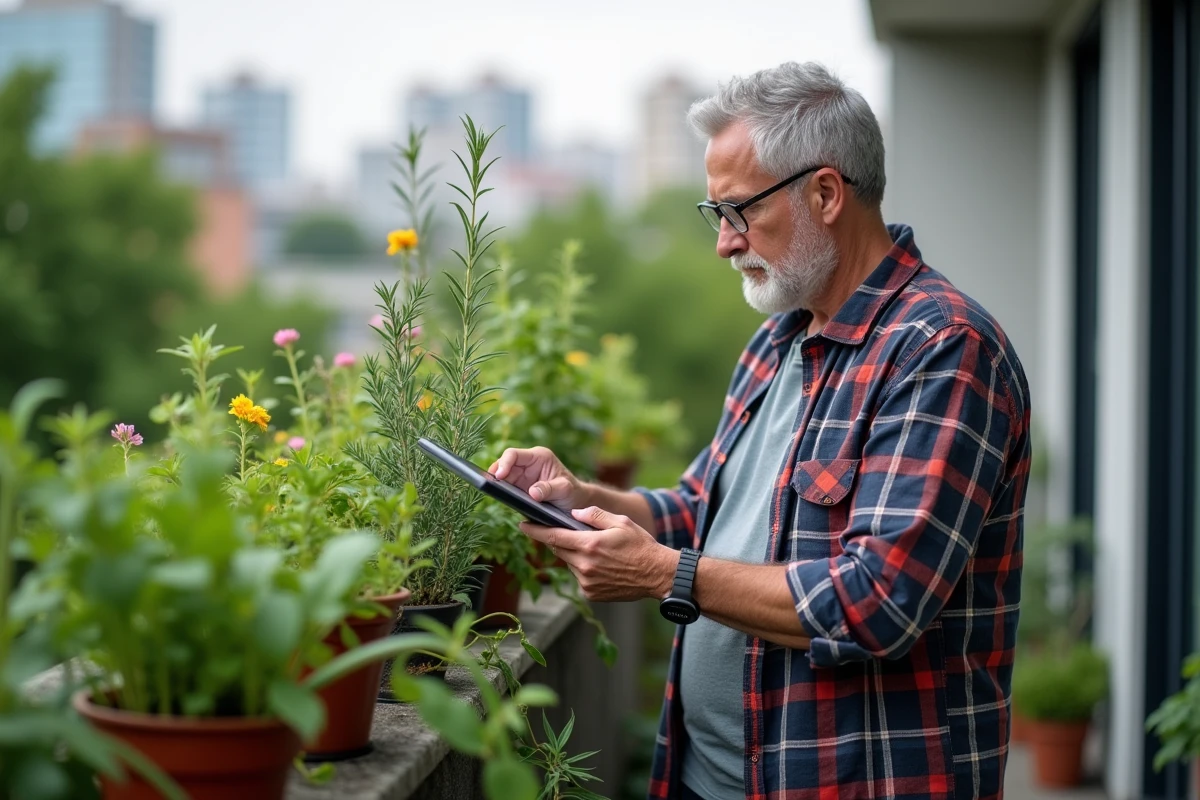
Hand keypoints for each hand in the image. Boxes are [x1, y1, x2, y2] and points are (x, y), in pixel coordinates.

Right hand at [489, 447, 587, 509]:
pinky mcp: (519, 487)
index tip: (499, 476)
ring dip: (496, 484)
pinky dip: (500, 492)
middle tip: (489, 486)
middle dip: (495, 474)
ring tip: (491, 492)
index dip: (504, 463)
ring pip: (502, 476)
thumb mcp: (564, 490)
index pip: (514, 454)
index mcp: (538, 457)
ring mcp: (522, 476)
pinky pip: (505, 487)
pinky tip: (498, 497)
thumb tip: (532, 493)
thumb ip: (549, 489)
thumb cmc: (572, 492)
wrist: (575, 502)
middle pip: (504, 464)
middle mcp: (527, 463)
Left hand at [519, 507, 675, 601]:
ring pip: (570, 564)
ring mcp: (587, 582)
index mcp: (589, 545)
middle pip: (560, 550)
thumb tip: (575, 512)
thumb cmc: (641, 545)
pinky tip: (604, 566)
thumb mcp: (621, 522)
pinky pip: (581, 577)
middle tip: (572, 534)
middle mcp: (584, 565)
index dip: (535, 530)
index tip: (523, 525)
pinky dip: (585, 570)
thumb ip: (595, 515)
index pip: (553, 536)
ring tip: (599, 552)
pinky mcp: (591, 593)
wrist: (658, 575)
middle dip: (561, 541)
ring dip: (576, 556)